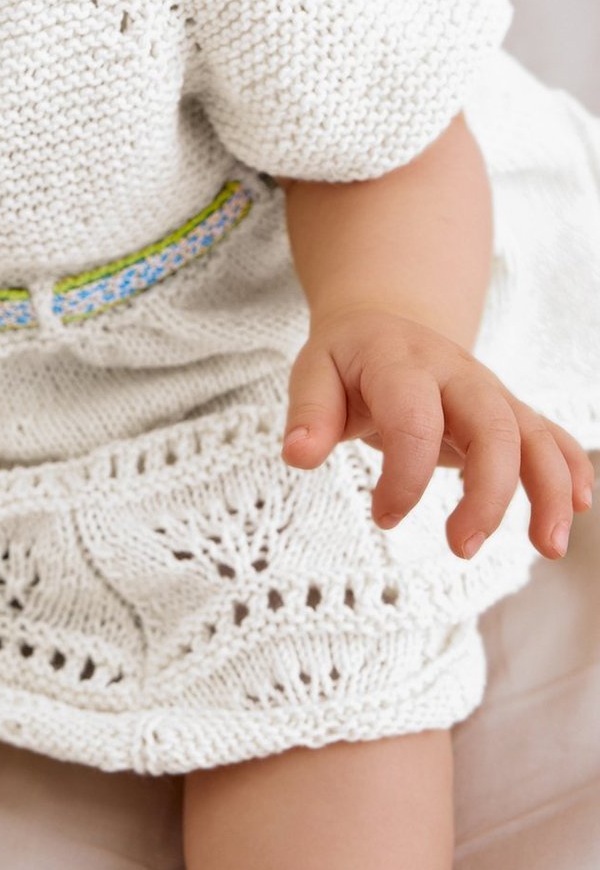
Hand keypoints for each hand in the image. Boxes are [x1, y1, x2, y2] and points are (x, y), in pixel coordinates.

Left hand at [282, 307, 595, 560]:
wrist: (384, 321)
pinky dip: (569, 467)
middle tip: (462, 548)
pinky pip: (548, 434)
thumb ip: (308, 413)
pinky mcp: (506, 409)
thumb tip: (298, 456)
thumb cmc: (346, 359)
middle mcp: (456, 374)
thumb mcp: (313, 372)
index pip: (414, 420)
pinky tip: (580, 506)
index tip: (383, 517)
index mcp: (401, 364)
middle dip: (488, 492)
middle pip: (493, 426)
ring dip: (549, 488)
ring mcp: (487, 390)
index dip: (404, 476)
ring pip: (533, 433)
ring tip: (548, 547)